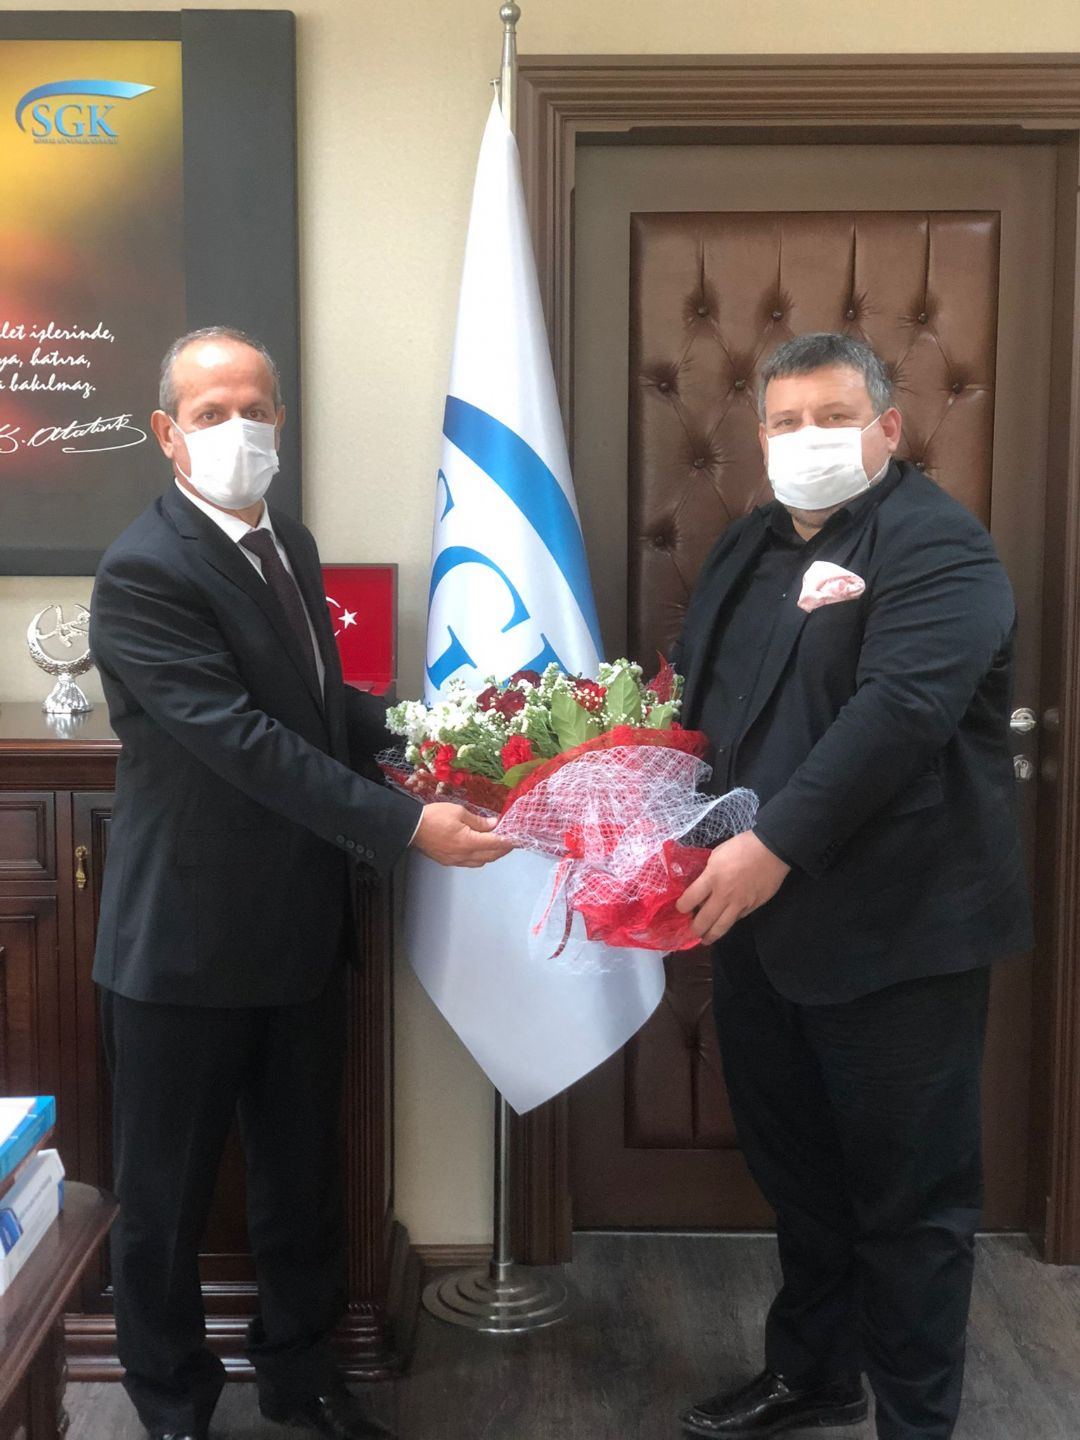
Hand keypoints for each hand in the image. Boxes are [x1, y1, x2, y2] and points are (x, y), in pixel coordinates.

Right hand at [410, 803, 513, 867]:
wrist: (411, 827)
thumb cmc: (434, 816)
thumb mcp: (459, 812)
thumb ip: (479, 821)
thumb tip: (494, 824)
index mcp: (469, 842)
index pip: (496, 844)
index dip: (509, 841)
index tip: (519, 838)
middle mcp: (464, 855)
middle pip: (491, 856)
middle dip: (503, 849)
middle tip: (512, 841)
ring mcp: (456, 860)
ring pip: (481, 862)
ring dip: (492, 854)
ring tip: (497, 844)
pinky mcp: (449, 861)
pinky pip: (470, 863)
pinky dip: (480, 858)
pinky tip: (480, 849)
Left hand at [676, 831, 790, 943]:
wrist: (772, 851)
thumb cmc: (742, 847)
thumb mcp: (716, 854)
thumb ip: (707, 872)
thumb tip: (702, 886)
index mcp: (711, 878)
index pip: (689, 900)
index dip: (681, 907)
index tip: (681, 908)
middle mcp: (723, 895)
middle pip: (704, 920)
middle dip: (694, 929)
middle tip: (690, 932)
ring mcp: (740, 904)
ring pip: (722, 927)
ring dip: (710, 936)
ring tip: (705, 940)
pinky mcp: (753, 907)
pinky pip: (737, 919)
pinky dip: (729, 922)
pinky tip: (725, 923)